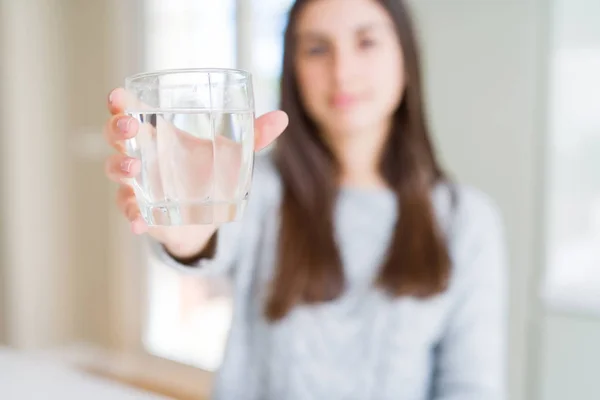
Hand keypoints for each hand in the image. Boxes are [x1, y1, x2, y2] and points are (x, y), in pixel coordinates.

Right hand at [103, 87, 287, 257]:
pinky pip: (130, 211)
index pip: (132, 111)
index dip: (121, 101)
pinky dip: (132, 217)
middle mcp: (143, 155)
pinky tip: (139, 222)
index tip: (119, 95)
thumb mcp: (233, 155)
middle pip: (117, 136)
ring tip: (135, 167)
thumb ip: (254, 136)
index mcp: (160, 134)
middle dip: (117, 128)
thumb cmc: (212, 175)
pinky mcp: (142, 210)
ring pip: (116, 170)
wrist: (206, 219)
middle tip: (130, 126)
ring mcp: (139, 183)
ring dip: (120, 167)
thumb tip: (281, 118)